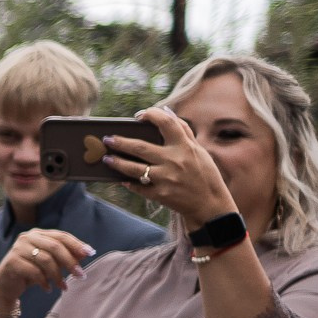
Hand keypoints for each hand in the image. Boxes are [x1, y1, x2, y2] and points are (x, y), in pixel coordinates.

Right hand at [0, 227, 93, 307]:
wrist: (6, 285)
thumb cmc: (31, 272)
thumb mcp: (51, 263)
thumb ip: (65, 256)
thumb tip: (86, 253)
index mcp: (38, 234)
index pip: (61, 236)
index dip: (76, 244)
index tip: (90, 253)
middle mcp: (27, 238)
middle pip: (55, 246)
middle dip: (70, 261)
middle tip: (80, 275)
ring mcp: (18, 249)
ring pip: (46, 259)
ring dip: (58, 275)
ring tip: (63, 286)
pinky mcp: (12, 262)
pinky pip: (34, 271)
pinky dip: (44, 282)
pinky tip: (48, 289)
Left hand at [107, 108, 237, 230]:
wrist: (210, 205)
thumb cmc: (205, 175)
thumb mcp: (199, 151)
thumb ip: (184, 132)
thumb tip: (167, 112)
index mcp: (185, 147)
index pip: (167, 123)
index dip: (151, 115)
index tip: (139, 115)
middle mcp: (174, 161)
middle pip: (140, 147)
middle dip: (120, 142)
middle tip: (107, 139)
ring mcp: (166, 179)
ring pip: (133, 168)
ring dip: (117, 162)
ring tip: (107, 158)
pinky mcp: (160, 194)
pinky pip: (138, 187)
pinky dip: (128, 182)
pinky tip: (121, 178)